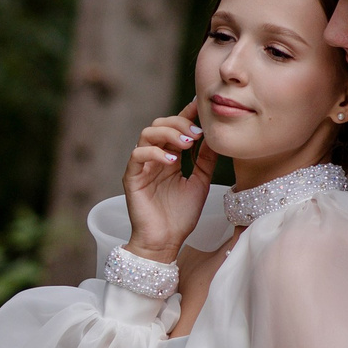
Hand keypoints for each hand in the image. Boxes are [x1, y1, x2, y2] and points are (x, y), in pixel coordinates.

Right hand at [121, 104, 208, 262]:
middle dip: (179, 123)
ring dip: (168, 133)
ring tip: (187, 144)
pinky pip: (137, 155)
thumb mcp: (200, 182)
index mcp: (169, 157)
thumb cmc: (180, 217)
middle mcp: (154, 158)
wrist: (166, 242)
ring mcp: (141, 167)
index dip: (187, 113)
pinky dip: (155, 153)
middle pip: (159, 124)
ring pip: (147, 134)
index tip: (202, 105)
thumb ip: (205, 160)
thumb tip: (215, 137)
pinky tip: (172, 161)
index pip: (175, 128)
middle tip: (198, 133)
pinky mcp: (132, 178)